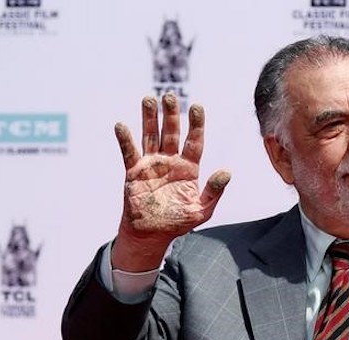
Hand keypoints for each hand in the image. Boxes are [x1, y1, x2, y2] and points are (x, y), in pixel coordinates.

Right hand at [112, 92, 230, 270]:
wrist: (152, 234)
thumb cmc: (178, 223)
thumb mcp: (202, 210)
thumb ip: (214, 191)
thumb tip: (227, 172)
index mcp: (189, 168)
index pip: (194, 141)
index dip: (196, 124)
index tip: (197, 107)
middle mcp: (170, 162)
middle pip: (171, 133)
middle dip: (171, 114)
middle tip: (170, 96)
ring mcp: (151, 164)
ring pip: (151, 136)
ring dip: (149, 118)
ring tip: (149, 99)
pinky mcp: (134, 172)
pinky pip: (129, 152)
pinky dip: (125, 139)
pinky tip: (122, 125)